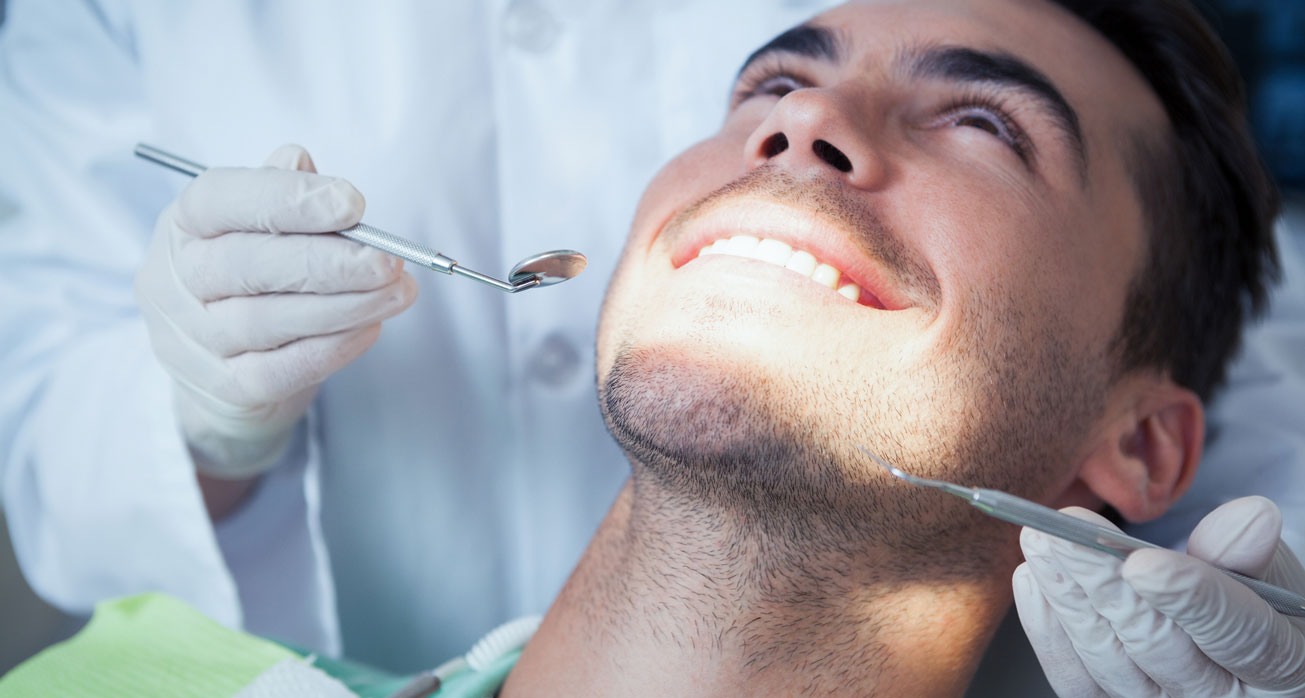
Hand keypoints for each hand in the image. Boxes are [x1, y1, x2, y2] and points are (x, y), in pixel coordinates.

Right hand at [135, 145, 417, 477]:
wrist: (220, 373)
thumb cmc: (250, 282)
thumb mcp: (254, 229)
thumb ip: (280, 195)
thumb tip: (300, 159)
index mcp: (182, 226)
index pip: (222, 200)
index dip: (288, 199)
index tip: (353, 203)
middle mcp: (174, 282)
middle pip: (249, 264)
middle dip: (330, 261)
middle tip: (389, 260)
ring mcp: (193, 340)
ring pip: (271, 319)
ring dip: (346, 305)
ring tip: (399, 292)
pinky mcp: (226, 388)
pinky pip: (285, 368)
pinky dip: (334, 346)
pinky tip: (371, 328)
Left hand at [1013, 496, 1304, 696]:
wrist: (1231, 637)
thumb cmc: (1257, 603)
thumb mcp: (1270, 577)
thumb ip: (1251, 553)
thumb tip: (1249, 517)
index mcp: (1282, 669)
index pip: (1239, 636)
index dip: (1189, 597)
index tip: (1140, 561)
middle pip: (1159, 645)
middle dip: (1104, 584)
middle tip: (1063, 533)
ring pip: (1110, 660)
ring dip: (1067, 597)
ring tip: (1040, 542)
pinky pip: (1076, 679)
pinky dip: (1049, 629)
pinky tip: (1033, 580)